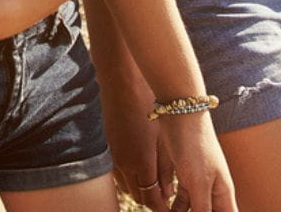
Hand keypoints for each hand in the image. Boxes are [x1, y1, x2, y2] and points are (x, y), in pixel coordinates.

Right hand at [102, 76, 162, 205]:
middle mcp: (124, 164)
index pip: (151, 199)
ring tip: (156, 188)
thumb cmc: (149, 104)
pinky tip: (141, 172)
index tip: (171, 209)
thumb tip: (169, 191)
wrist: (122, 81)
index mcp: (141, 162)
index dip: (162, 208)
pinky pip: (119, 174)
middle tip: (167, 201)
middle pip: (138, 196)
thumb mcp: (165, 137)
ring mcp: (113, 156)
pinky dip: (130, 180)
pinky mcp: (108, 148)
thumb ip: (167, 168)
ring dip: (141, 191)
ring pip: (127, 187)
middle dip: (152, 202)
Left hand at [150, 111, 235, 211]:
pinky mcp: (185, 172)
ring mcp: (200, 180)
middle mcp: (215, 188)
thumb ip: (203, 209)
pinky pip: (182, 198)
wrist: (180, 113)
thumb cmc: (194, 147)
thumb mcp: (198, 183)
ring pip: (194, 209)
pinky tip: (163, 207)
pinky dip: (175, 205)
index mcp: (224, 193)